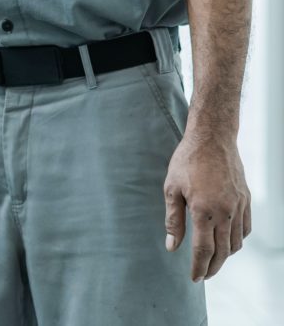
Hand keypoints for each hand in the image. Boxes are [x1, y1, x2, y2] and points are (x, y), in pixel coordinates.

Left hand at [163, 130, 250, 280]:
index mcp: (204, 211)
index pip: (204, 250)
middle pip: (222, 251)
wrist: (213, 138)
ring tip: (213, 260)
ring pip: (236, 242)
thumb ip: (173, 220)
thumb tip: (172, 246)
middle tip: (204, 275)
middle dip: (212, 267)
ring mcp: (239, 206)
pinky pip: (245, 228)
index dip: (199, 267)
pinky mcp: (246, 199)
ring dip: (226, 255)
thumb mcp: (171, 189)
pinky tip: (227, 241)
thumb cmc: (187, 161)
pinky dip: (237, 239)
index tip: (194, 278)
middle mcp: (225, 212)